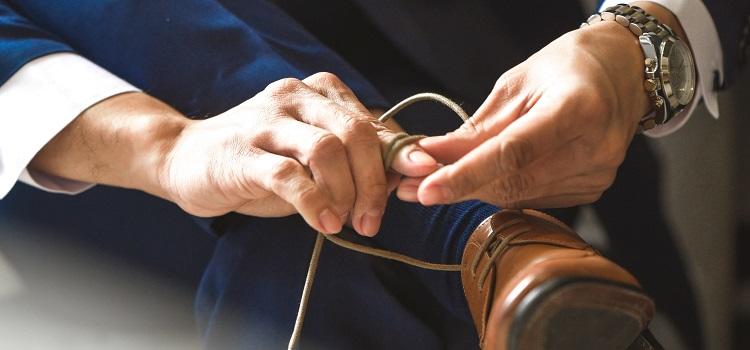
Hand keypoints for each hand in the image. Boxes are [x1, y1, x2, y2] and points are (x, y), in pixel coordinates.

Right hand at [160, 73, 436, 234]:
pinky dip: (313, 201)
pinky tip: (322, 222)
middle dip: (374, 181)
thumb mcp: (313, 156)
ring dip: (345, 193)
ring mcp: (267, 121)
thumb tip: (405, 173)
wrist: (186, 159)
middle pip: (356, 132)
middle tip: (372, 219)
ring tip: (343, 222)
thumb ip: (354, 159)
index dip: (399, 158)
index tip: (417, 185)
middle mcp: (295, 97)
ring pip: (326, 149)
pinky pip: (288, 174)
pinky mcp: (242, 152)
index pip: (373, 123)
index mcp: (319, 93)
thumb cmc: (260, 160)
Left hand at [397, 21, 652, 207]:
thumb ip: (476, 128)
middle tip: (411, 188)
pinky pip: (533, 198)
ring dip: (474, 191)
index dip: (465, 175)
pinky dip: (501, 190)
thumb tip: (430, 156)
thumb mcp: (515, 84)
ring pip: (519, 196)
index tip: (426, 191)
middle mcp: (595, 148)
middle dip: (458, 186)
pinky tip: (481, 178)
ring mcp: (598, 174)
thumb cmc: (566, 68)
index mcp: (578, 108)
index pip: (513, 154)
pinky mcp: (592, 189)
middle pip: (513, 182)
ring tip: (437, 182)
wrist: (620, 73)